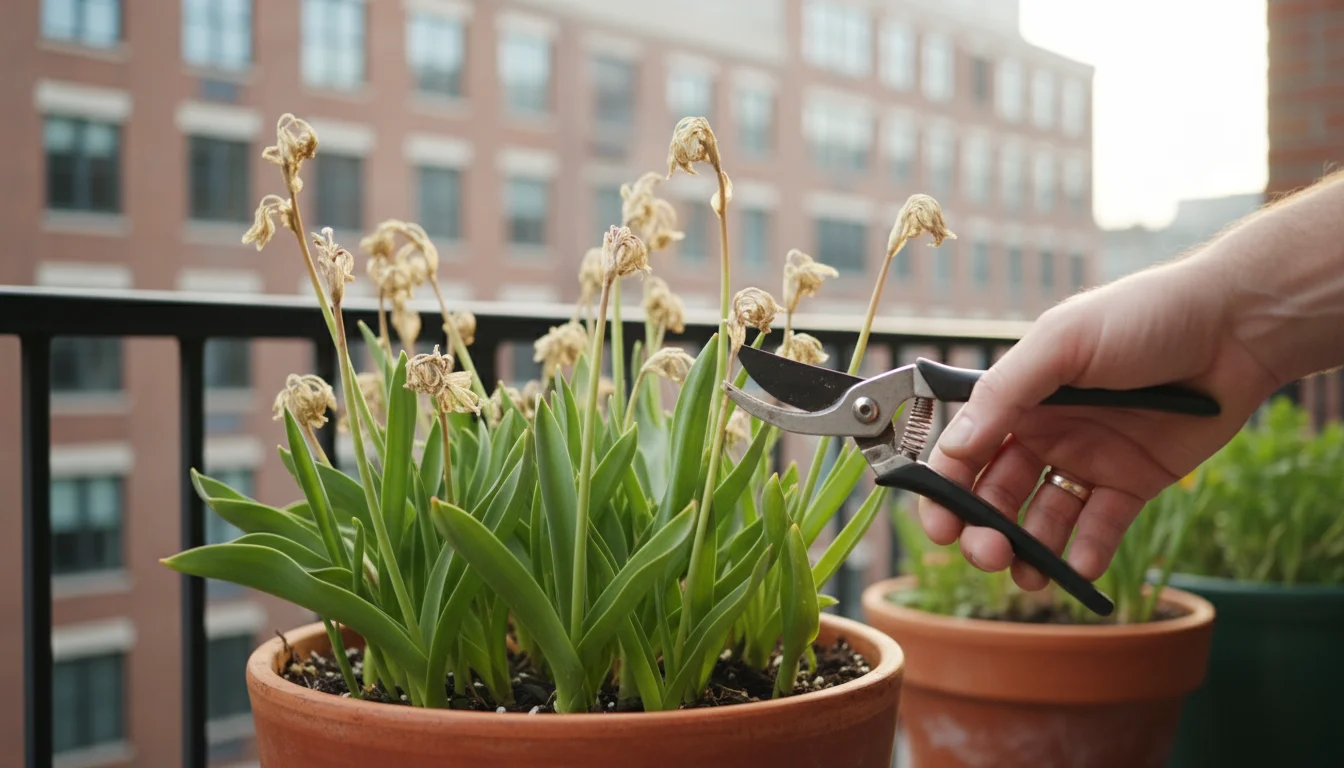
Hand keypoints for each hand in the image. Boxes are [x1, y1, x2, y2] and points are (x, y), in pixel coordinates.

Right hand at [920, 258, 1279, 588]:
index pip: (965, 453)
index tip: (940, 526)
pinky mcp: (1133, 482)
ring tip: (1028, 574)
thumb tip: (953, 448)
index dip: (946, 491)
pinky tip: (1079, 568)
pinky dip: (1086, 553)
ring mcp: (1088, 460)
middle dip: (985, 531)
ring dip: (1028, 550)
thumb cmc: (1142, 315)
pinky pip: (1100, 527)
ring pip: (1043, 519)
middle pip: (998, 495)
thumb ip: (1004, 393)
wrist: (1234, 327)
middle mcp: (1046, 433)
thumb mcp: (1061, 342)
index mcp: (1018, 398)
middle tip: (987, 554)